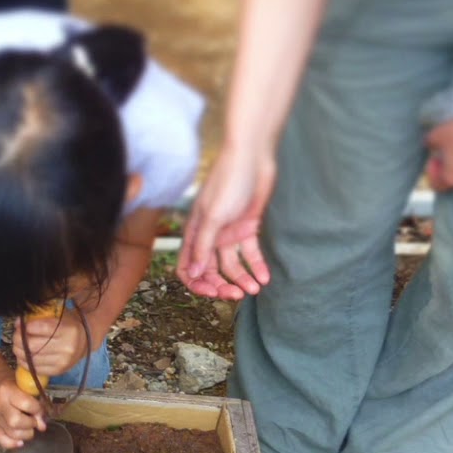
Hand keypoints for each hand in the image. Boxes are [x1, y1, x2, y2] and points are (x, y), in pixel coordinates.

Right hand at [0, 375, 45, 449]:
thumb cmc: (15, 383)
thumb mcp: (26, 385)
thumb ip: (36, 401)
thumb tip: (42, 425)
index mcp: (7, 390)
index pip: (25, 404)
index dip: (37, 409)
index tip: (40, 409)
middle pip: (15, 421)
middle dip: (30, 424)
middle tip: (34, 420)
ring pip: (11, 433)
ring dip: (25, 434)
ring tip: (29, 428)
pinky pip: (1, 440)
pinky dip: (12, 443)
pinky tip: (20, 441)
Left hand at [12, 312, 88, 377]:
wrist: (84, 342)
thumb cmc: (67, 325)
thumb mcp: (58, 315)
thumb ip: (40, 317)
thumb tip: (18, 323)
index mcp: (68, 329)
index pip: (40, 328)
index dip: (25, 326)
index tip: (19, 324)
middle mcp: (67, 347)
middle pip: (33, 345)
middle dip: (18, 340)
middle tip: (15, 336)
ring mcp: (63, 361)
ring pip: (32, 358)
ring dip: (19, 352)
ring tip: (17, 346)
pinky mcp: (58, 371)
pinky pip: (35, 369)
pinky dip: (24, 362)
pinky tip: (23, 356)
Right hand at [179, 145, 275, 300]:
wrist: (253, 158)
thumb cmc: (228, 182)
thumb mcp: (213, 216)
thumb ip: (203, 246)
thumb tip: (193, 274)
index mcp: (194, 234)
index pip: (188, 267)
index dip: (197, 283)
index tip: (212, 292)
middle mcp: (210, 237)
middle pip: (211, 270)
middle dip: (223, 284)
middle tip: (238, 294)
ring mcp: (229, 233)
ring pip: (232, 265)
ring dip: (242, 278)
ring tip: (255, 288)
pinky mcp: (247, 228)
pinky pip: (251, 253)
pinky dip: (257, 265)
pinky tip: (264, 277)